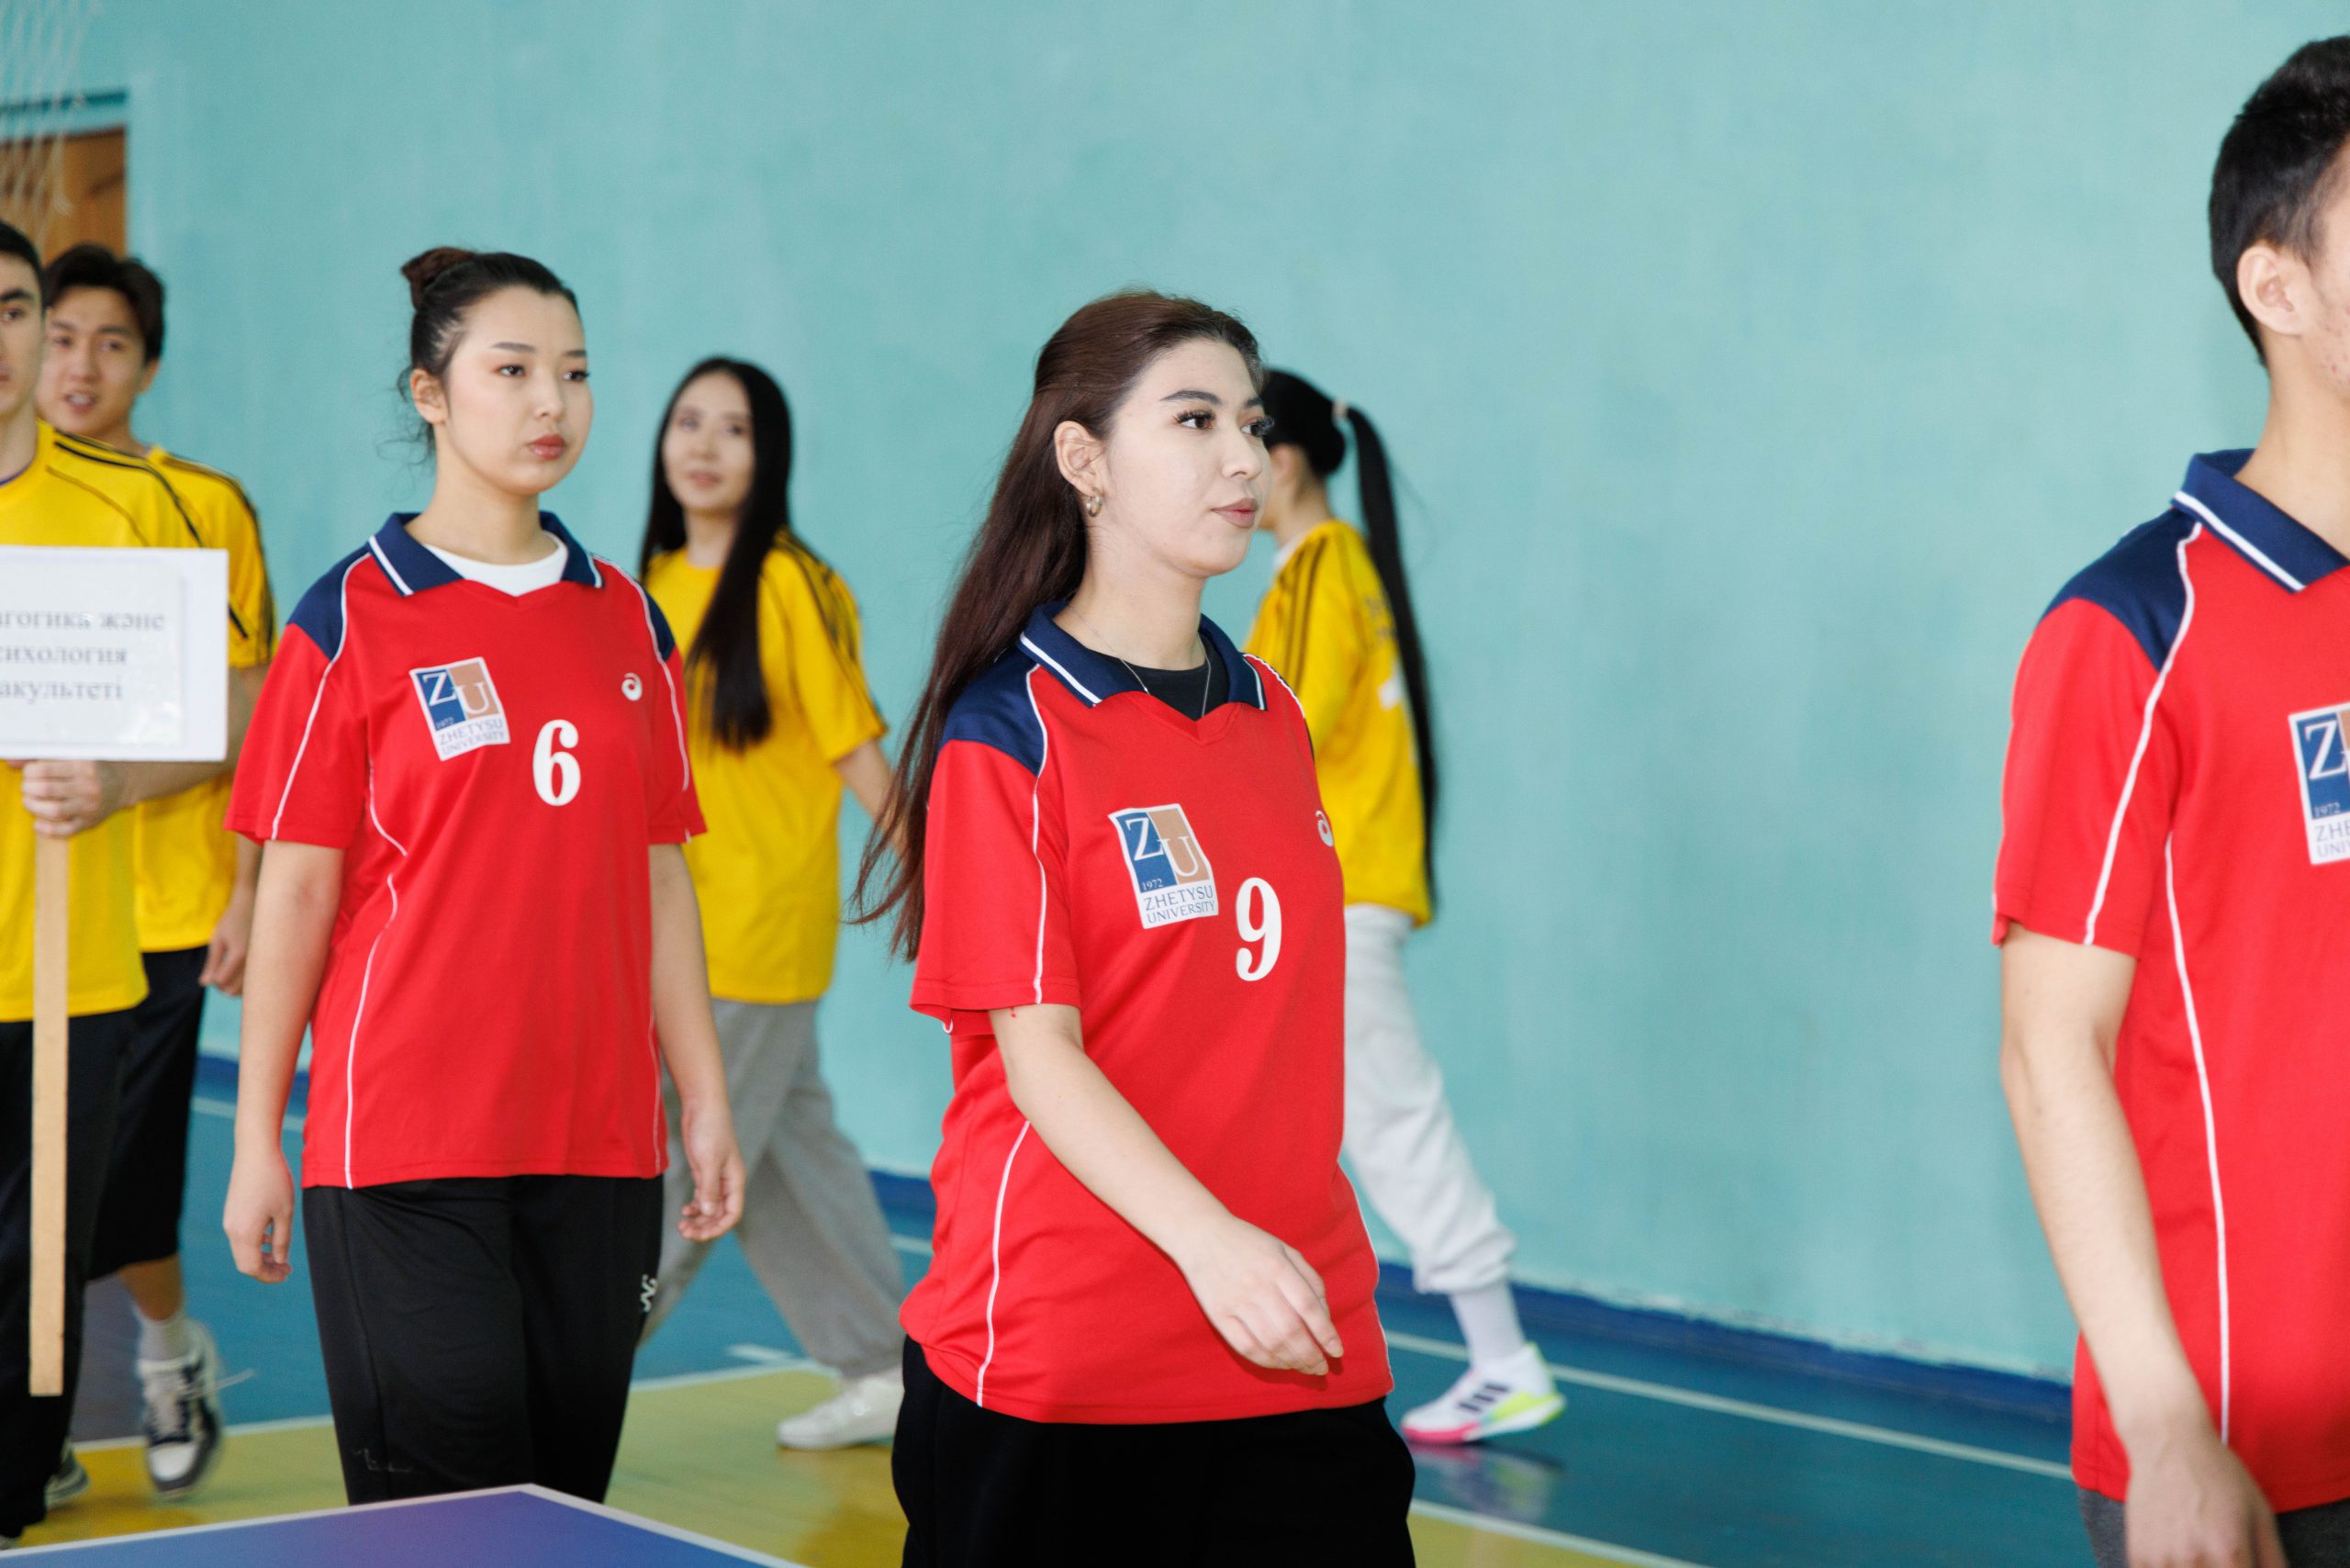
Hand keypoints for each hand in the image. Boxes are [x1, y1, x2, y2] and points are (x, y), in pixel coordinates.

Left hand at [13, 759, 126, 837]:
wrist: (124, 783)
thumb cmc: (92, 767)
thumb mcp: (71, 755)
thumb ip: (40, 756)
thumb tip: (10, 762)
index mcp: (83, 766)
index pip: (44, 770)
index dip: (29, 772)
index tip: (30, 773)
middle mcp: (88, 786)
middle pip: (45, 791)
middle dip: (28, 789)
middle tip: (28, 787)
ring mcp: (90, 806)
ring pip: (53, 811)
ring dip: (33, 807)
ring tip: (30, 801)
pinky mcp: (91, 821)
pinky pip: (66, 830)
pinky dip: (48, 829)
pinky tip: (38, 823)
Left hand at [201, 887, 255, 994]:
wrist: (256, 906)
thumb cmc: (233, 920)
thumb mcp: (218, 939)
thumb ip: (212, 962)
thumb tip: (205, 983)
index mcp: (238, 954)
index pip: (220, 981)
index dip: (212, 979)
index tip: (211, 970)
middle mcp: (253, 961)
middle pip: (233, 990)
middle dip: (222, 986)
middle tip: (219, 972)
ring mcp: (262, 962)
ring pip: (246, 990)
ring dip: (234, 986)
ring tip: (230, 972)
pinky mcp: (268, 963)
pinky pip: (255, 982)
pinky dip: (245, 983)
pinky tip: (241, 972)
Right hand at [224, 1144, 296, 1282]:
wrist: (255, 1152)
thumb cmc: (274, 1180)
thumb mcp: (285, 1212)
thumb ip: (282, 1240)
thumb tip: (280, 1261)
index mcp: (244, 1233)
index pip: (252, 1268)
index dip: (269, 1276)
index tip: (287, 1274)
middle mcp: (231, 1230)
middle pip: (244, 1263)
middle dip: (265, 1269)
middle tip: (286, 1269)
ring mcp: (229, 1221)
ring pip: (242, 1250)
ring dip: (260, 1257)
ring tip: (281, 1256)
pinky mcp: (231, 1212)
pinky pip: (240, 1237)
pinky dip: (255, 1244)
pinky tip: (271, 1237)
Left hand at [675, 1096, 743, 1242]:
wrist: (703, 1107)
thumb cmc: (710, 1130)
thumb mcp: (708, 1161)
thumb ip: (709, 1189)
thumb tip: (708, 1214)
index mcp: (735, 1181)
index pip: (732, 1214)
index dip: (718, 1228)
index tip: (698, 1233)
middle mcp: (728, 1183)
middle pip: (720, 1215)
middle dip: (704, 1227)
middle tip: (684, 1231)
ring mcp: (715, 1178)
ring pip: (710, 1208)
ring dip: (699, 1220)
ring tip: (682, 1225)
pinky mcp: (704, 1172)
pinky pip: (703, 1198)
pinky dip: (695, 1207)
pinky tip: (685, 1210)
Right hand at [1173, 1214, 1343, 1375]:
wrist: (1201, 1235)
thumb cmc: (1250, 1243)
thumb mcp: (1286, 1250)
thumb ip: (1310, 1280)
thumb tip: (1325, 1317)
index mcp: (1278, 1267)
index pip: (1308, 1308)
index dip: (1326, 1334)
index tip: (1337, 1352)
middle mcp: (1258, 1286)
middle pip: (1291, 1331)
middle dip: (1311, 1355)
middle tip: (1321, 1369)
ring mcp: (1236, 1302)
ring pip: (1270, 1343)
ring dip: (1292, 1362)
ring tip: (1305, 1369)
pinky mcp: (1218, 1315)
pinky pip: (1246, 1346)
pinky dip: (1266, 1361)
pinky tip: (1280, 1364)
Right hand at [2123, 1412, 2284, 1566]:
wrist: (2167, 1442)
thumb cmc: (2218, 1475)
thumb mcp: (2260, 1515)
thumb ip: (2273, 1562)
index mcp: (2230, 1553)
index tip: (2240, 1565)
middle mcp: (2194, 1560)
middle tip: (2221, 1559)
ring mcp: (2161, 1559)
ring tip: (2200, 1556)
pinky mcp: (2137, 1554)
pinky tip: (2180, 1558)